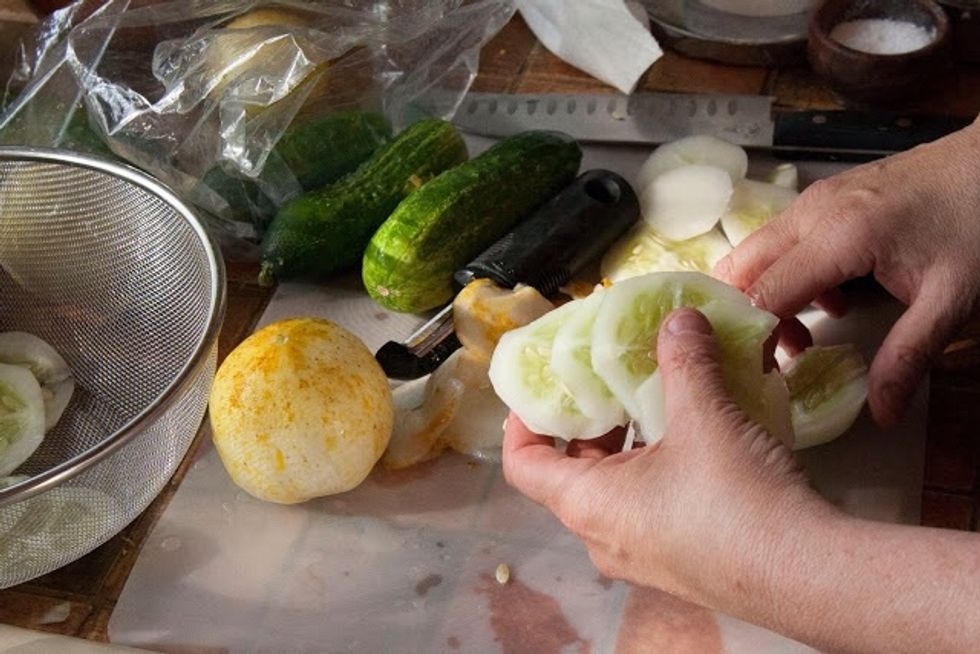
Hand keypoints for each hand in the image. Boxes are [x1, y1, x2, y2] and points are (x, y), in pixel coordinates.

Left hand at [502, 308, 827, 606]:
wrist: (806, 576)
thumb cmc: (735, 498)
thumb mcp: (705, 415)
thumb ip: (685, 360)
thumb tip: (679, 319)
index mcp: (586, 503)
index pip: (523, 464)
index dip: (523, 422)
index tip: (542, 388)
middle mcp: (603, 538)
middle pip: (570, 473)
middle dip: (588, 423)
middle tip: (609, 382)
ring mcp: (643, 558)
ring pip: (615, 490)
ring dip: (629, 445)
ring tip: (657, 402)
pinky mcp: (682, 565)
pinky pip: (650, 510)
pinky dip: (658, 470)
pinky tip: (697, 440)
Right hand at [715, 123, 979, 425]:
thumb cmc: (978, 220)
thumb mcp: (951, 299)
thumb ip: (908, 356)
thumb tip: (882, 413)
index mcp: (838, 236)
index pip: (764, 295)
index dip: (754, 339)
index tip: (763, 376)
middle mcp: (812, 212)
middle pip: (740, 269)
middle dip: (746, 318)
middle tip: (775, 358)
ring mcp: (813, 200)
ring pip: (754, 253)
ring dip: (762, 297)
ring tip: (803, 334)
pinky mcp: (823, 198)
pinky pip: (778, 241)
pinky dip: (781, 276)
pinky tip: (827, 299)